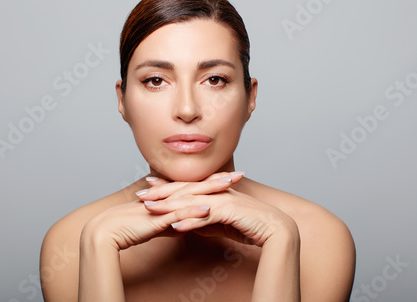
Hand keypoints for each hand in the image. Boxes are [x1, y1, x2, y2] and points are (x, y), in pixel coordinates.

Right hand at [80, 174, 238, 250]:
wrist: (107, 231)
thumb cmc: (129, 228)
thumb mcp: (156, 224)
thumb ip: (171, 222)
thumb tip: (186, 225)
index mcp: (168, 199)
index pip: (194, 187)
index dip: (212, 182)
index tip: (230, 177)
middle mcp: (167, 199)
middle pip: (197, 187)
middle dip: (218, 180)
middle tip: (238, 174)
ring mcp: (163, 206)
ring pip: (190, 196)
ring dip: (210, 190)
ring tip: (229, 185)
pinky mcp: (157, 218)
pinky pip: (178, 214)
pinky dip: (193, 210)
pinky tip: (209, 208)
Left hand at [138, 172, 298, 246]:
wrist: (275, 230)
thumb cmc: (251, 225)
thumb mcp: (222, 224)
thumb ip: (205, 220)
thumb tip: (187, 223)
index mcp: (215, 192)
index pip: (187, 187)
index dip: (167, 187)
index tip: (149, 186)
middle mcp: (217, 192)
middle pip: (185, 191)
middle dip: (161, 193)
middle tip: (140, 195)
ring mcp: (224, 200)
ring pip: (192, 202)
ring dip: (169, 206)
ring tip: (150, 209)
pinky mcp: (231, 211)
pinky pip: (206, 216)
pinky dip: (190, 222)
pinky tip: (174, 227)